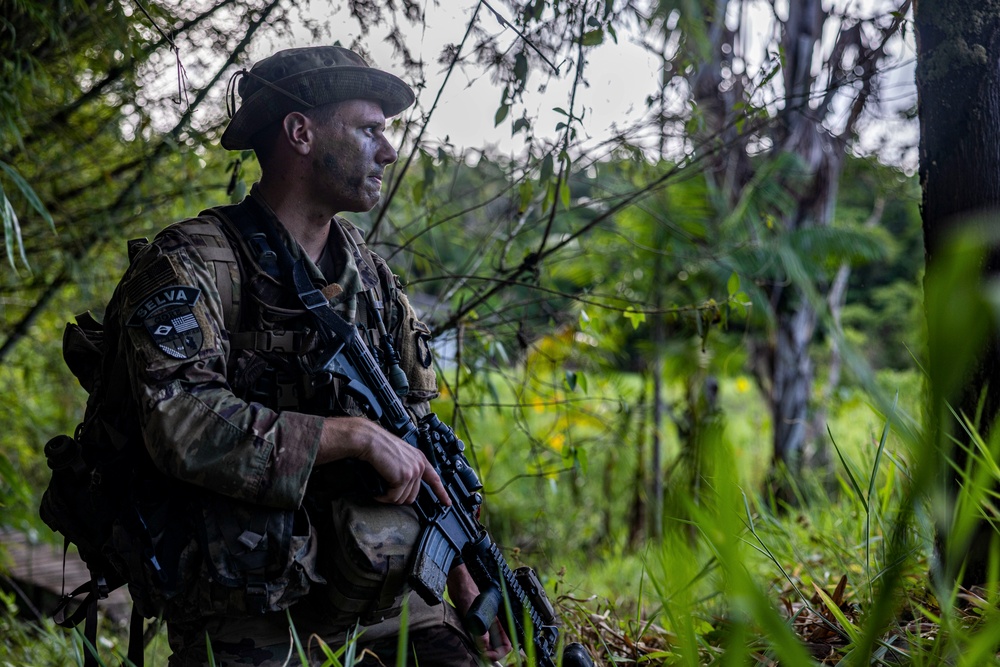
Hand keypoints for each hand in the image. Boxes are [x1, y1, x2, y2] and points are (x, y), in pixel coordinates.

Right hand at [316, 416, 449, 504]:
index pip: (435, 479)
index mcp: (419, 459)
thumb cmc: (379, 447)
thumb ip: (407, 468)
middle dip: (397, 497)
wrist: (370, 440)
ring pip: (402, 498)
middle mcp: (419, 465)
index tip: (447, 503)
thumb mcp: (399, 457)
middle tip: (385, 493)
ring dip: (389, 497)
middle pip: (413, 496)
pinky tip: (377, 492)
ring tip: (380, 489)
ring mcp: (413, 471)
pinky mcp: (403, 477)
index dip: (441, 493)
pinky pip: (394, 497)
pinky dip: (383, 497)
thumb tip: (405, 487)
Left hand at [447, 565, 512, 661]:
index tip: (486, 655)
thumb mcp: (473, 613)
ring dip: (483, 649)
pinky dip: (477, 644)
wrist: (457, 583)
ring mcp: (485, 623)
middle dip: (491, 653)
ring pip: (489, 643)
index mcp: (498, 620)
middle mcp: (493, 623)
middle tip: (480, 655)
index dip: (498, 653)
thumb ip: (480, 630)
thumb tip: (484, 647)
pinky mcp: (476, 622)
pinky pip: (480, 638)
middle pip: (498, 645)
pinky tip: (471, 643)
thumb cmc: (467, 591)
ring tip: (475, 649)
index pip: (506, 644)